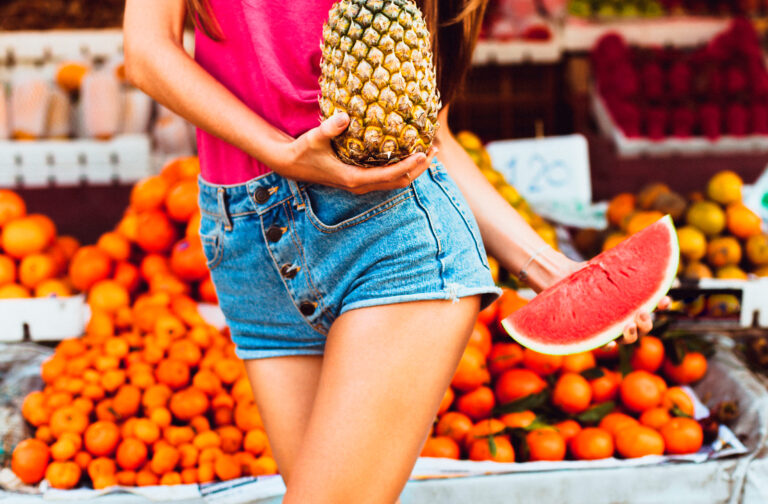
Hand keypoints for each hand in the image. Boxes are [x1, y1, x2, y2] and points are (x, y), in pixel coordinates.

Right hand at [274, 113, 436, 193]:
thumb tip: (346, 116)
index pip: (390, 175)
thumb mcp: (314, 138)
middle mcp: (361, 186)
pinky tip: (409, 153)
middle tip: (435, 149)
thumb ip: (329, 128)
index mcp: (354, 179)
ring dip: (414, 169)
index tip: (424, 153)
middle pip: (399, 182)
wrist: (290, 165)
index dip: (409, 165)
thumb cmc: (303, 151)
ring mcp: (361, 185)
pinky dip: (403, 168)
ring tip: (430, 151)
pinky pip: (388, 178)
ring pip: (396, 182)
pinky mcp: (360, 180)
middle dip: (419, 168)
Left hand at [561, 260, 670, 344]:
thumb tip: (641, 242)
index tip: (665, 299)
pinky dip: (606, 345)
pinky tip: (608, 342)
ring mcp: (608, 327)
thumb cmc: (587, 273)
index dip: (661, 305)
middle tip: (642, 313)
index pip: (652, 306)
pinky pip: (600, 344)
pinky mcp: (590, 333)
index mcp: (631, 302)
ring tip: (628, 326)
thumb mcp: (605, 267)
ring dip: (632, 335)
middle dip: (647, 323)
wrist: (559, 280)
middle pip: (644, 327)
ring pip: (626, 339)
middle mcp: (623, 317)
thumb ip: (622, 264)